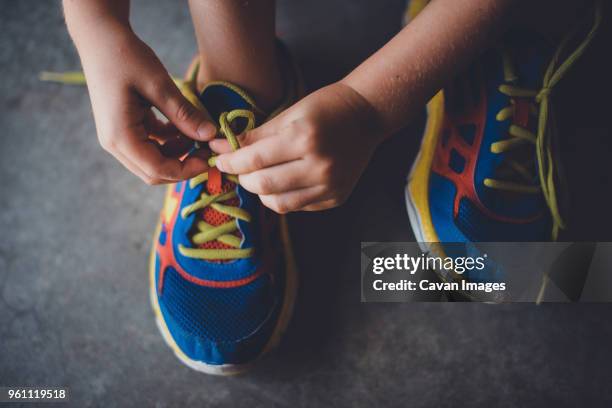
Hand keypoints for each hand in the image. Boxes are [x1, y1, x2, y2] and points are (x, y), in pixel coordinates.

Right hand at [78, 25, 216, 183]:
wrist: (99, 36)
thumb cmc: (125, 56)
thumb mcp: (159, 85)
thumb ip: (184, 114)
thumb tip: (211, 136)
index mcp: (120, 137)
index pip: (157, 170)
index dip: (187, 170)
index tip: (209, 158)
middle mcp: (115, 143)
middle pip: (153, 172)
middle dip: (183, 165)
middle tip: (208, 150)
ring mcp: (117, 137)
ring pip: (152, 161)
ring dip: (177, 154)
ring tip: (198, 135)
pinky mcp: (123, 128)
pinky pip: (149, 146)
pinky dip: (169, 142)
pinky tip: (183, 126)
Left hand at [211, 82, 383, 212]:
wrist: (367, 116)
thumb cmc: (326, 108)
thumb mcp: (290, 114)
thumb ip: (255, 135)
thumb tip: (221, 148)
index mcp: (304, 138)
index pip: (255, 159)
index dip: (231, 162)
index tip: (220, 160)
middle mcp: (319, 166)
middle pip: (264, 185)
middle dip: (243, 178)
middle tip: (238, 169)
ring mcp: (330, 186)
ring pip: (279, 203)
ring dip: (261, 192)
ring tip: (259, 177)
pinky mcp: (336, 198)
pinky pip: (299, 206)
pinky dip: (283, 197)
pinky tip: (284, 181)